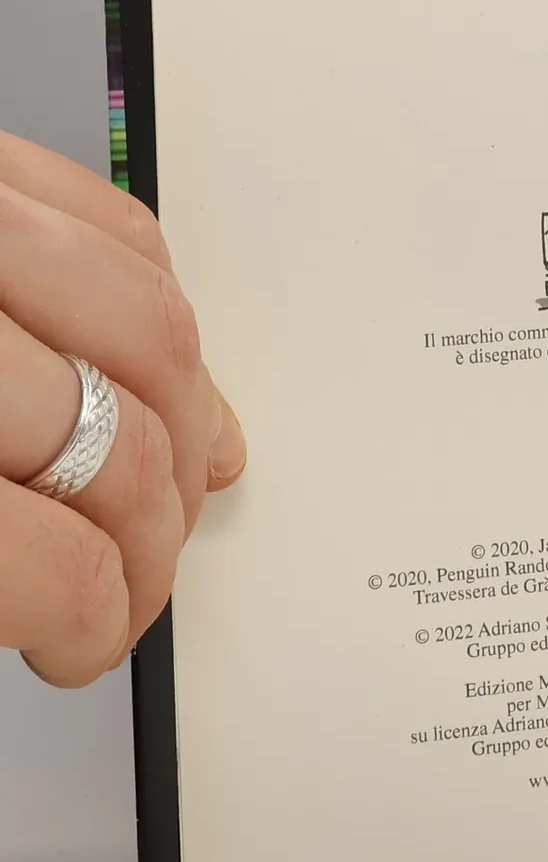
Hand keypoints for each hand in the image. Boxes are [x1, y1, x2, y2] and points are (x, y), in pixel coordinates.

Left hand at [0, 134, 244, 686]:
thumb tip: (60, 592)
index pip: (52, 560)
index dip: (98, 621)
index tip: (89, 642)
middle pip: (123, 445)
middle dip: (152, 538)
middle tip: (127, 577)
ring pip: (151, 323)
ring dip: (182, 420)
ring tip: (155, 470)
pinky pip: (118, 220)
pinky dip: (156, 298)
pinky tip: (138, 357)